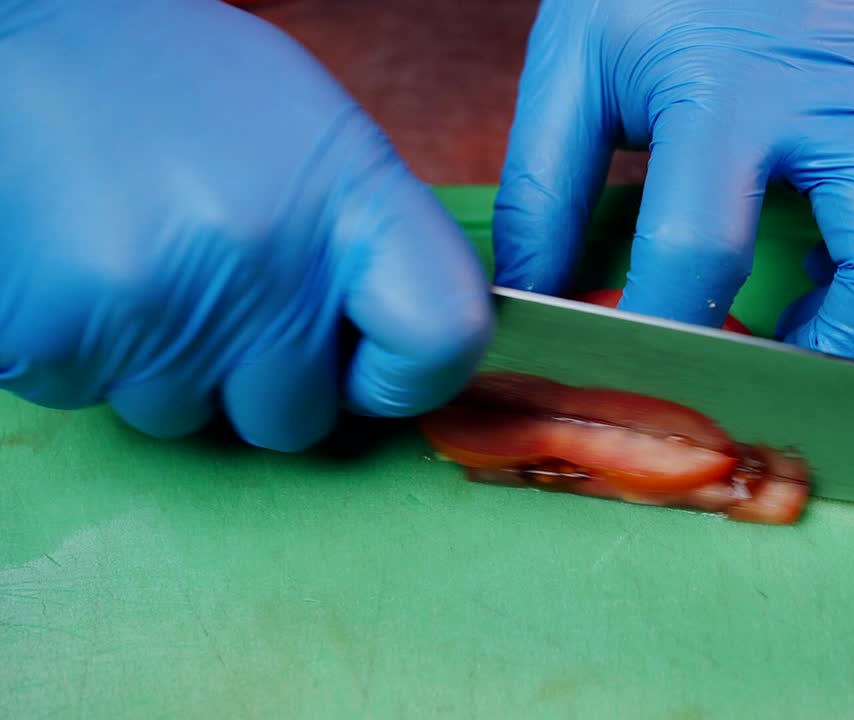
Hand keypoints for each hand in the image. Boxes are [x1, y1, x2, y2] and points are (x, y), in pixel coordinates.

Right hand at [0, 0, 491, 450]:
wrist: (16, 37)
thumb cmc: (174, 83)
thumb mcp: (309, 132)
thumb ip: (366, 241)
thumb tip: (405, 343)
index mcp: (347, 199)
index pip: (442, 338)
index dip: (410, 375)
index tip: (369, 363)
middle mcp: (265, 263)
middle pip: (297, 420)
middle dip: (260, 380)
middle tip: (218, 290)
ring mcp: (158, 310)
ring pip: (189, 419)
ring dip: (168, 364)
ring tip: (139, 257)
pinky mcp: (56, 344)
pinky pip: (98, 402)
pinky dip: (92, 355)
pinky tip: (84, 270)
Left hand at [493, 0, 853, 364]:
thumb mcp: (577, 66)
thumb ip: (544, 192)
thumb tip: (532, 301)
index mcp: (729, 92)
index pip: (706, 250)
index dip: (671, 330)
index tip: (648, 372)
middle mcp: (839, 98)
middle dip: (837, 351)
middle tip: (774, 376)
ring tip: (824, 326)